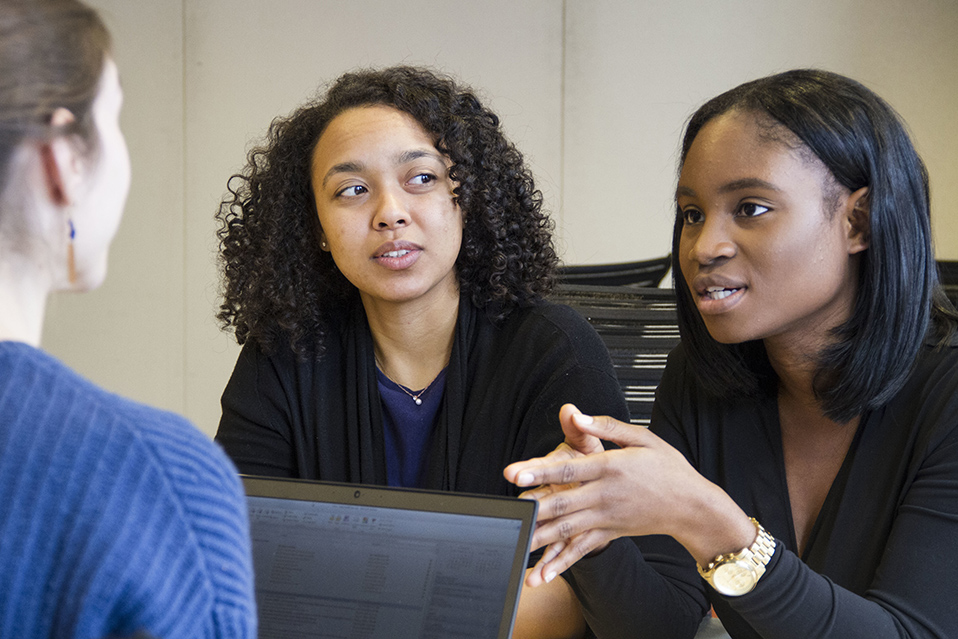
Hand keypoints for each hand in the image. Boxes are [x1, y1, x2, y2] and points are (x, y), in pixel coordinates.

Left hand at [506, 405, 742, 584]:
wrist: (692, 507)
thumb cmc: (668, 468)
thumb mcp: (642, 438)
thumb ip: (605, 426)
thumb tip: (575, 413)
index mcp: (610, 468)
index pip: (568, 468)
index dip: (540, 470)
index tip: (515, 472)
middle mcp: (605, 495)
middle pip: (563, 502)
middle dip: (533, 507)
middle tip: (508, 511)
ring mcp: (606, 518)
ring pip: (566, 530)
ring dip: (539, 538)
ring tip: (514, 544)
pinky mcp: (608, 534)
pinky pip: (580, 550)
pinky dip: (559, 563)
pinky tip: (540, 575)